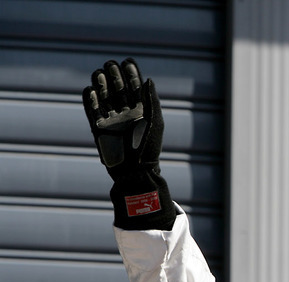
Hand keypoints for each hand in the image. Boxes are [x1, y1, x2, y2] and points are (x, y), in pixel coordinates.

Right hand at [82, 59, 163, 179]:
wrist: (135, 170)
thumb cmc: (148, 147)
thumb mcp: (154, 121)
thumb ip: (151, 100)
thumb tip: (148, 79)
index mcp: (142, 111)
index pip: (135, 87)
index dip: (131, 74)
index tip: (128, 62)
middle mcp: (126, 113)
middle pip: (117, 89)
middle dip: (114, 75)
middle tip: (110, 64)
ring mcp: (111, 120)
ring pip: (104, 97)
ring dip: (101, 84)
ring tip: (100, 72)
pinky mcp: (98, 128)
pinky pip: (92, 110)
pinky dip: (90, 100)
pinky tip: (91, 89)